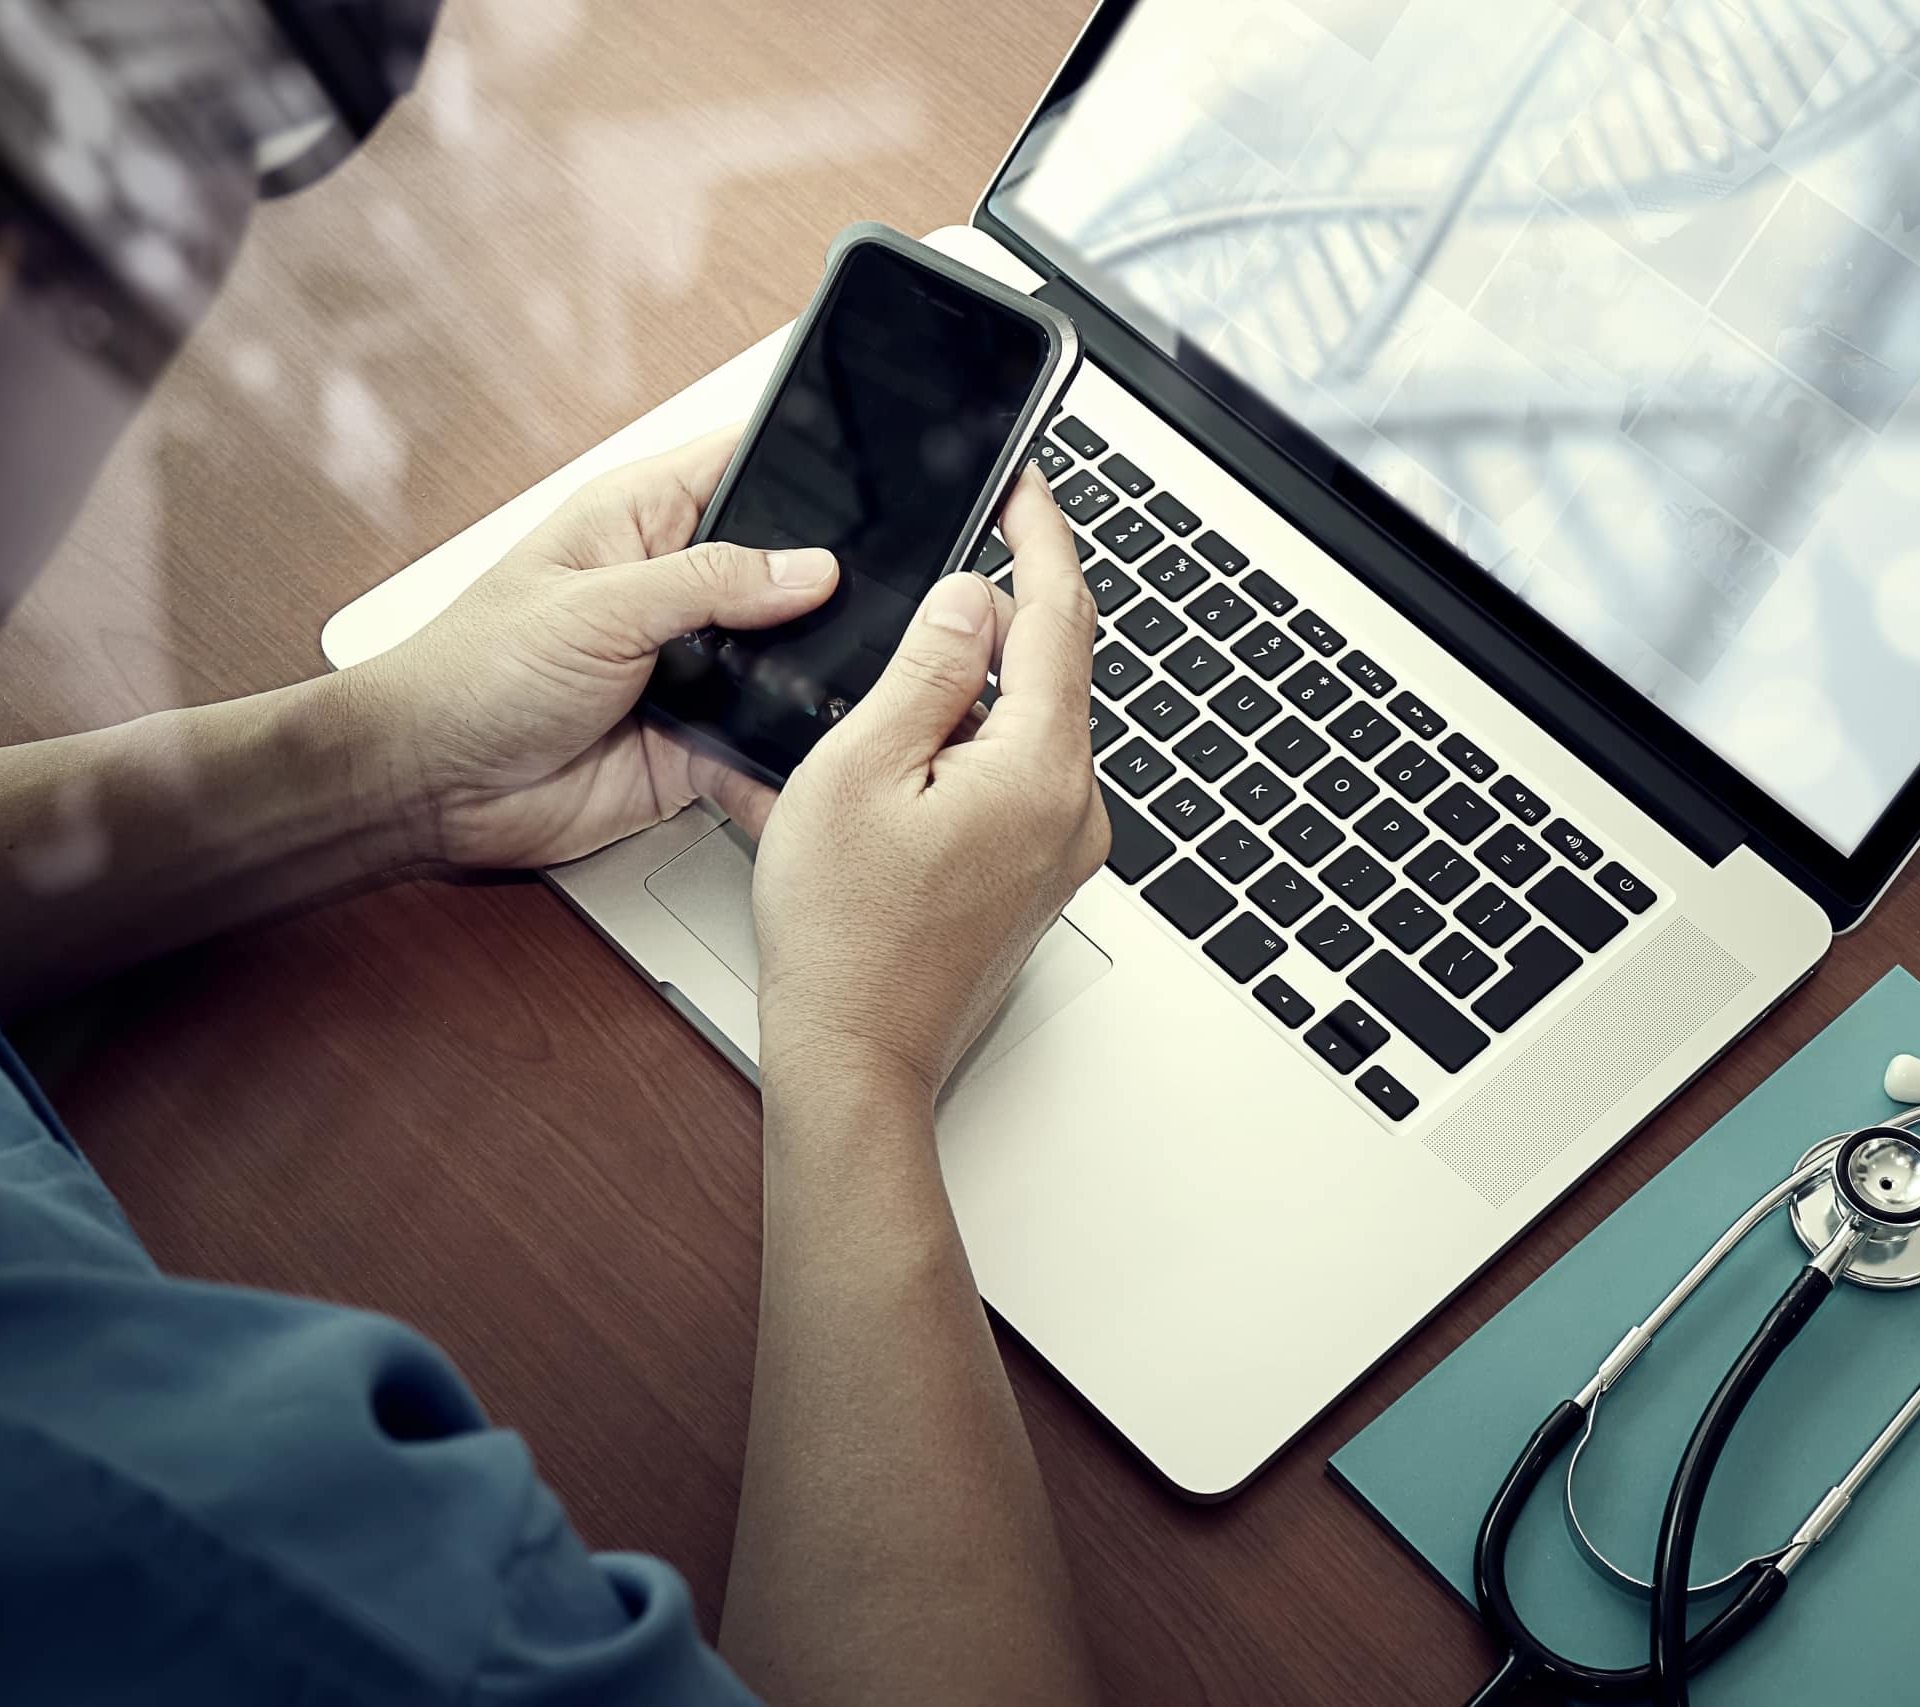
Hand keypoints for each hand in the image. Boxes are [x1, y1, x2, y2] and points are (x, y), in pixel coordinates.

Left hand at [352, 427, 838, 868]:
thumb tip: (808, 567)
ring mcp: (695, 660)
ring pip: (792, 652)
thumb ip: (707, 583)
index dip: (811, 457)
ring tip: (863, 668)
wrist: (433, 789)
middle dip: (834, 579)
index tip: (880, 472)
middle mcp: (678, 585)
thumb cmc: (473, 674)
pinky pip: (772, 732)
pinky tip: (824, 738)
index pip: (745, 460)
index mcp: (645, 518)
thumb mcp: (596, 607)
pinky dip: (796, 740)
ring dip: (819, 666)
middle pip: (788, 563)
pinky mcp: (702, 733)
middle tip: (889, 591)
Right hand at [747, 470, 1107, 1107]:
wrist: (860, 1056)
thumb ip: (925, 671)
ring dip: (971, 692)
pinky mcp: (1042, 875)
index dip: (1042, 535)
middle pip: (1052, 668)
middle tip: (946, 563)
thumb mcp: (858, 770)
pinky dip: (969, 748)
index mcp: (1039, 768)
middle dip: (999, 611)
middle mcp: (1074, 807)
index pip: (1058, 616)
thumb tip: (970, 600)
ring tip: (881, 715)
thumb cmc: (845, 936)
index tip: (1026, 486)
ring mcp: (1065, 847)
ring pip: (1030, 724)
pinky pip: (1018, 777)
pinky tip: (902, 769)